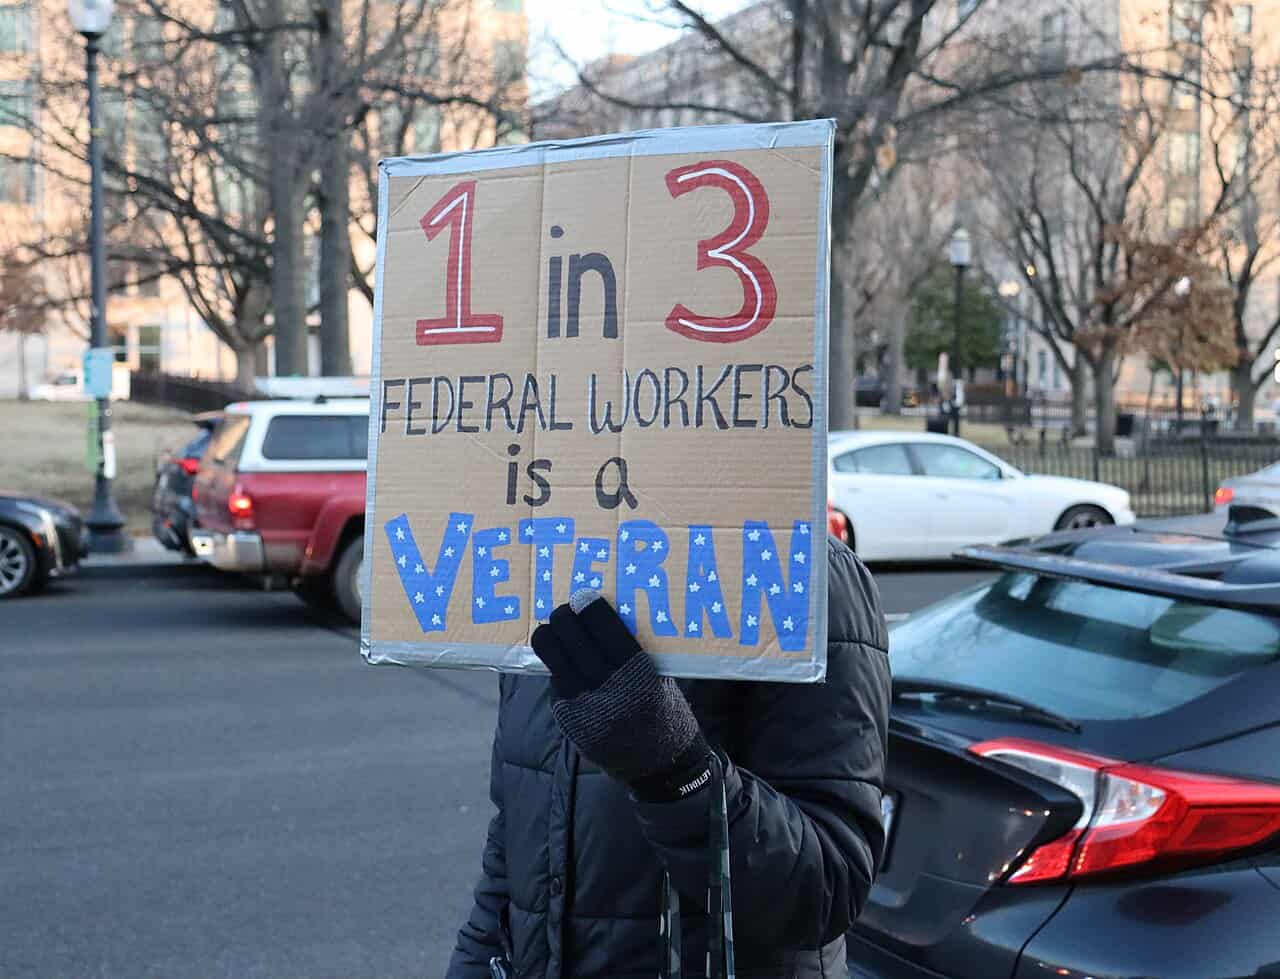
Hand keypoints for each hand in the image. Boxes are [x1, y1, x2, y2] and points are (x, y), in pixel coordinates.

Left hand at [531, 590, 711, 800]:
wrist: (660, 765)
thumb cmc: (664, 711)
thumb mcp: (659, 677)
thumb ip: (631, 650)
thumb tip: (598, 615)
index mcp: (639, 679)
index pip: (606, 632)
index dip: (590, 610)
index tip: (583, 597)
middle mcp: (609, 694)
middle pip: (571, 642)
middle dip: (564, 619)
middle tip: (565, 610)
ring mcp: (584, 711)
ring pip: (554, 661)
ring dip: (553, 640)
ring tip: (556, 631)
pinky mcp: (569, 724)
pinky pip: (556, 684)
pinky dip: (560, 670)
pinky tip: (567, 664)